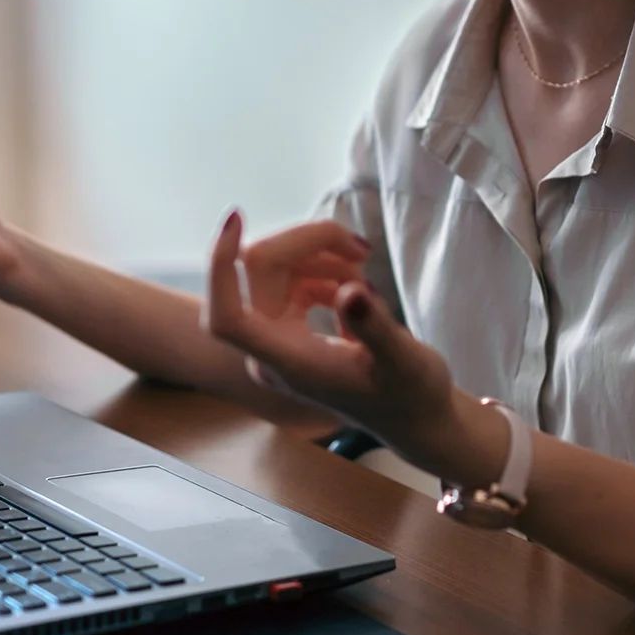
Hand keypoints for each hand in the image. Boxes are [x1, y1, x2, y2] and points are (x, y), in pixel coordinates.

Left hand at [203, 210, 459, 459]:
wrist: (414, 416)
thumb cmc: (411, 396)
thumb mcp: (405, 362)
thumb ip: (376, 329)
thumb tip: (352, 293)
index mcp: (287, 363)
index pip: (227, 317)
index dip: (220, 266)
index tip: (236, 218)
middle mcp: (272, 351)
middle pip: (261, 271)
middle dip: (306, 243)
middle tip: (362, 247)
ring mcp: (279, 339)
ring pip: (276, 268)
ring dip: (319, 253)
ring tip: (366, 267)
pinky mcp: (291, 328)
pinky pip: (290, 279)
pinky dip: (322, 269)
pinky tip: (357, 284)